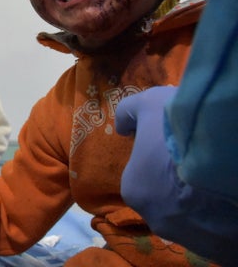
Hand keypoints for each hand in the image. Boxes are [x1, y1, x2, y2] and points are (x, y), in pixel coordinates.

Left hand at [116, 87, 237, 263]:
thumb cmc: (180, 131)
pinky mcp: (224, 247)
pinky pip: (220, 227)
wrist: (227, 159)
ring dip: (201, 197)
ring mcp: (192, 237)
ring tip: (215, 171)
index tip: (171, 144)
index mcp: (134, 191)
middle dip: (177, 180)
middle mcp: (157, 220)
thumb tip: (123, 125)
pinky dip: (222, 210)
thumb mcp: (148, 105)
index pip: (141, 173)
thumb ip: (130, 112)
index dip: (155, 155)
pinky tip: (228, 186)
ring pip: (194, 215)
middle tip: (195, 157)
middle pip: (166, 196)